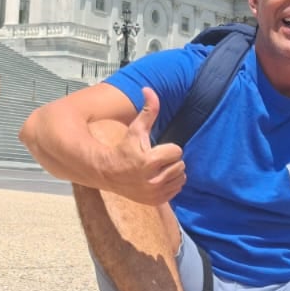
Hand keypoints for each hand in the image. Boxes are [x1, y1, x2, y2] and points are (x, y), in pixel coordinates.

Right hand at [101, 87, 186, 206]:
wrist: (109, 173)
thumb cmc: (124, 148)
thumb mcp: (136, 129)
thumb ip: (148, 110)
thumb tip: (149, 89)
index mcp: (149, 161)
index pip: (177, 151)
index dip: (167, 148)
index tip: (154, 149)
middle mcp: (152, 180)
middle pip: (180, 165)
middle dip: (170, 160)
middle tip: (155, 159)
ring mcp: (154, 193)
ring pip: (181, 177)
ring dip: (173, 171)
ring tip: (157, 168)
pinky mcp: (156, 201)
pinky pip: (177, 190)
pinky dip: (171, 183)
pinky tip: (158, 178)